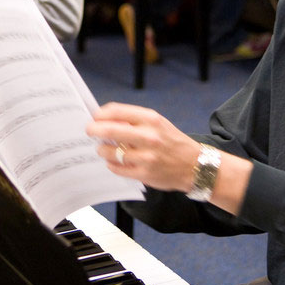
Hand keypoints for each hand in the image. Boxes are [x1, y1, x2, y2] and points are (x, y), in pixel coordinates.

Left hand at [86, 102, 201, 192]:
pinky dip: (112, 165)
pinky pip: (117, 168)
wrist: (195, 165)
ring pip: (111, 152)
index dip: (101, 114)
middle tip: (89, 131)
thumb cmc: (172, 142)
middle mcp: (149, 136)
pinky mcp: (144, 173)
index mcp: (151, 119)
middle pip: (110, 129)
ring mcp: (146, 156)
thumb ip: (134, 120)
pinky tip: (114, 162)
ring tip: (103, 149)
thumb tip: (106, 119)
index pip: (117, 111)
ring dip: (102, 150)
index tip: (95, 117)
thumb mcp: (158, 123)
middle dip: (94, 129)